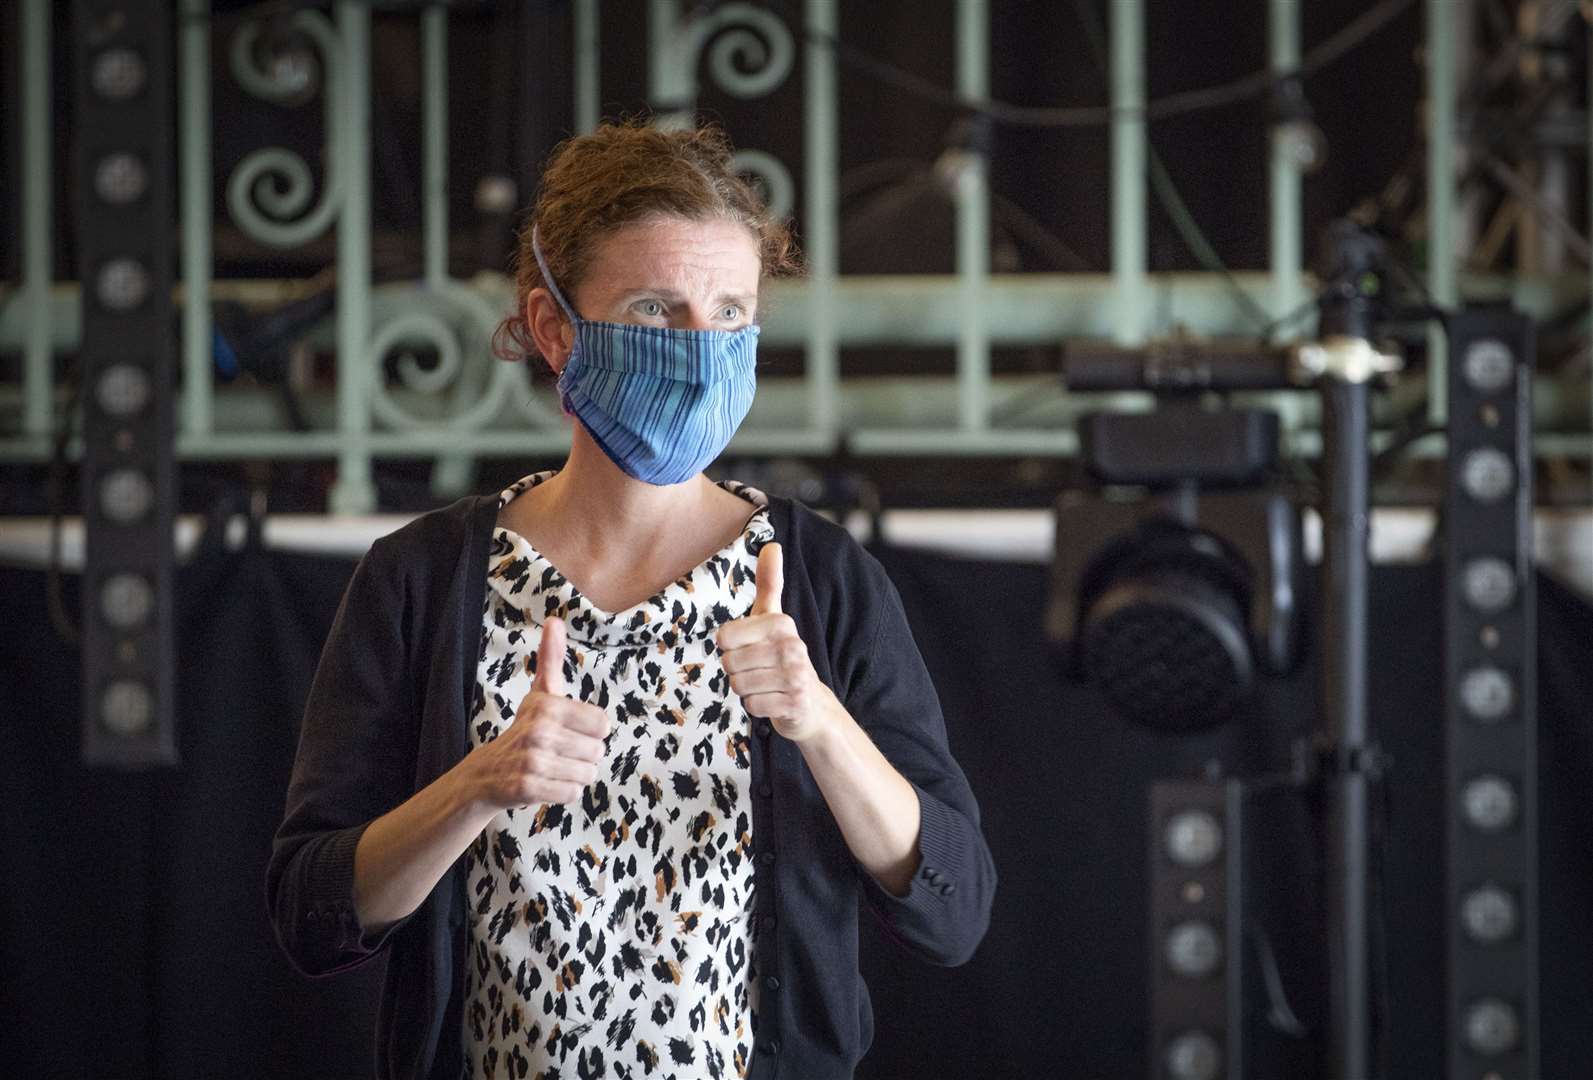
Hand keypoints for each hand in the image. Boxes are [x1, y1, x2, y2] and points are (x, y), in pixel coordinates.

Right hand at [464, 616, 610, 809]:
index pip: (603, 724)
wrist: (486, 773)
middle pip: (597, 751)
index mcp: (547, 705)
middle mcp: (539, 731)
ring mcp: (532, 761)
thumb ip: (551, 658)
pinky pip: (572, 793)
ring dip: (574, 775)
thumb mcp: (540, 693)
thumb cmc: (525, 729)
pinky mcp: (528, 787)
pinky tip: (546, 783)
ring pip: (588, 774)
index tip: (569, 731)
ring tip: (553, 768)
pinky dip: (564, 792)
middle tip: (558, 752)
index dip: (590, 732)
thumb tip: (554, 620)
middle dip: (583, 756)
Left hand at [717, 543, 839, 744]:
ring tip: (765, 684)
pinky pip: (752, 706)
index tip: (750, 649)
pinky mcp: (795, 703)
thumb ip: (769, 583)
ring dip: (746, 689)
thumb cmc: (782, 656)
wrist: (811, 704)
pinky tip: (772, 700)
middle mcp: (792, 646)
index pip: (724, 636)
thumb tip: (771, 544)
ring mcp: (796, 676)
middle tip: (758, 670)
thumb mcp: (773, 618)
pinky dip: (757, 707)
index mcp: (782, 623)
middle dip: (737, 671)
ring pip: (739, 685)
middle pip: (729, 663)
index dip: (730, 647)